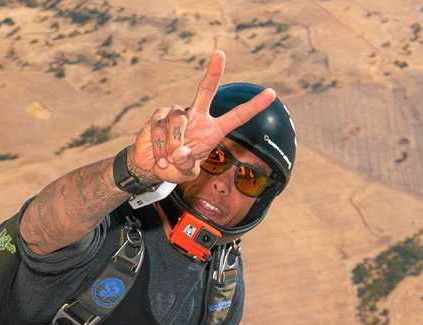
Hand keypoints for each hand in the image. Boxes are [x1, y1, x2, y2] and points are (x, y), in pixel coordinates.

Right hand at [128, 50, 276, 184]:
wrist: (151, 166)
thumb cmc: (175, 167)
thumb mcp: (185, 173)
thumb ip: (186, 164)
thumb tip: (180, 151)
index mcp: (213, 130)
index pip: (236, 116)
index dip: (254, 106)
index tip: (272, 93)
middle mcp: (197, 116)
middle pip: (206, 90)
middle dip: (213, 72)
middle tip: (219, 53)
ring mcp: (177, 113)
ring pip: (179, 120)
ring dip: (173, 144)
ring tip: (168, 160)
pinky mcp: (159, 116)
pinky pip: (161, 128)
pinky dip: (160, 146)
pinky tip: (159, 156)